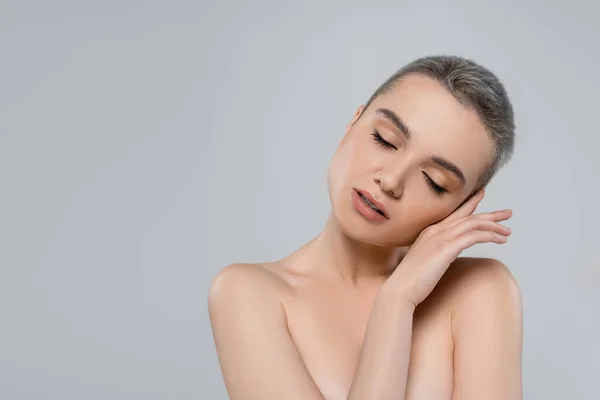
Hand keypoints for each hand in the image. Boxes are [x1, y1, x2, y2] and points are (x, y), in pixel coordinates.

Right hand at [391, 188, 511, 307]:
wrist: (400, 288)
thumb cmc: (410, 280)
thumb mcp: (424, 260)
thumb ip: (435, 252)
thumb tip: (446, 253)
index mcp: (429, 231)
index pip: (454, 213)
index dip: (470, 204)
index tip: (482, 195)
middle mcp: (435, 230)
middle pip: (468, 216)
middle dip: (489, 214)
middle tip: (507, 213)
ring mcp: (440, 237)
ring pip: (473, 224)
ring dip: (494, 226)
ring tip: (508, 231)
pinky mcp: (447, 248)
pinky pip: (474, 236)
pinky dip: (489, 235)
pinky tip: (499, 239)